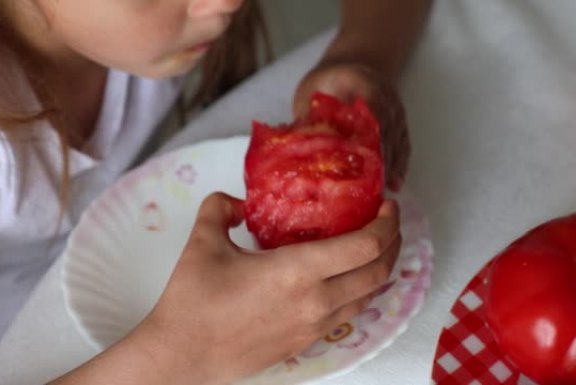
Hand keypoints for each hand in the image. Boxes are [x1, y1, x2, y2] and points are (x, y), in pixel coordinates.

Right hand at [143, 192, 400, 384]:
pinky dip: (359, 292)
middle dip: (393, 243)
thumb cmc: (192, 301)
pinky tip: (345, 279)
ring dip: (380, 269)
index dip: (386, 224)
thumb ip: (221, 207)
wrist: (183, 356)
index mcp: (297, 271)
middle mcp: (316, 301)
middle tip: (387, 222)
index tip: (387, 206)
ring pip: (368, 297)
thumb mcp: (203, 241)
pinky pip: (347, 314)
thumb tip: (240, 203)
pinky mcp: (305, 343)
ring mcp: (313, 326)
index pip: (365, 246)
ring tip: (373, 248)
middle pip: (379, 272)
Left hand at [294, 60, 409, 190]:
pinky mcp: (400, 123)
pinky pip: (403, 145)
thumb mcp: (311, 93)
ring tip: (380, 193)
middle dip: (378, 160)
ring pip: (397, 141)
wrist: (352, 65)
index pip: (371, 111)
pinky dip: (399, 165)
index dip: (367, 138)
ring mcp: (396, 110)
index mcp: (363, 83)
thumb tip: (298, 150)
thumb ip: (309, 117)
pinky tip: (393, 184)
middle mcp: (386, 96)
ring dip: (389, 167)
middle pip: (386, 131)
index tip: (360, 163)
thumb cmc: (326, 82)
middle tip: (368, 188)